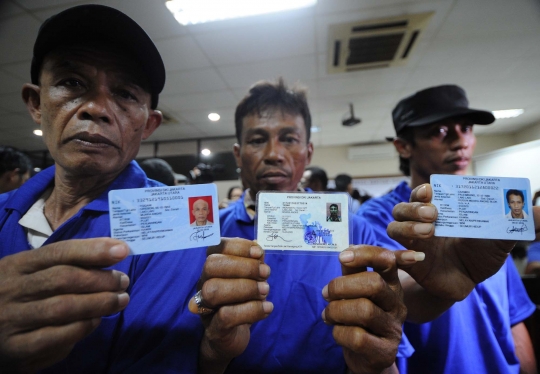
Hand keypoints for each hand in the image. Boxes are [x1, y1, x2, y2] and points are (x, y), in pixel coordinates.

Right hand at [0, 238, 129, 372]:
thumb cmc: (18, 297)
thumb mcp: (32, 274)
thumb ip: (66, 264)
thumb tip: (113, 253)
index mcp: (16, 266)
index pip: (59, 252)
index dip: (93, 250)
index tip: (123, 250)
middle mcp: (10, 290)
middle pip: (63, 279)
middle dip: (101, 279)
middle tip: (123, 281)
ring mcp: (11, 320)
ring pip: (63, 308)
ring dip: (99, 303)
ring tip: (120, 300)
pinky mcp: (16, 348)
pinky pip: (56, 338)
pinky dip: (82, 328)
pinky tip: (96, 321)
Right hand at [189, 238, 272, 373]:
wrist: (229, 339)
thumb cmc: (240, 303)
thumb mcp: (249, 280)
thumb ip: (252, 262)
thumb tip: (258, 246)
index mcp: (212, 269)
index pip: (215, 248)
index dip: (237, 246)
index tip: (259, 253)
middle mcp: (204, 285)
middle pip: (211, 266)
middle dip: (243, 266)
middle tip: (265, 272)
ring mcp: (206, 308)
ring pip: (214, 290)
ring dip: (246, 287)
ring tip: (265, 290)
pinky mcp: (214, 329)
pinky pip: (226, 316)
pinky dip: (251, 310)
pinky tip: (267, 308)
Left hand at [322, 246, 418, 373]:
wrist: (366, 356)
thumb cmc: (358, 317)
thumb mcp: (357, 291)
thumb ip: (353, 271)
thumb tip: (347, 250)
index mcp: (391, 284)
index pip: (387, 260)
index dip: (365, 254)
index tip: (342, 257)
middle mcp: (397, 304)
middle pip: (374, 283)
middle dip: (341, 285)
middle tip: (326, 293)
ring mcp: (393, 329)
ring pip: (364, 310)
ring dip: (336, 310)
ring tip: (328, 314)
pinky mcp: (385, 351)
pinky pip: (357, 337)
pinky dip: (339, 332)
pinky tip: (336, 331)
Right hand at [387, 183, 516, 300]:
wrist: (469, 282)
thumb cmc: (481, 255)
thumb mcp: (501, 238)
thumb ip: (517, 223)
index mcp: (439, 211)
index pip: (420, 194)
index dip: (421, 190)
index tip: (431, 191)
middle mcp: (420, 224)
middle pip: (401, 208)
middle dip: (413, 207)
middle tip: (434, 214)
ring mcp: (413, 243)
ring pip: (393, 228)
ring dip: (406, 227)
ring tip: (429, 232)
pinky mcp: (410, 263)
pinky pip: (394, 255)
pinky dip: (403, 254)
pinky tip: (419, 257)